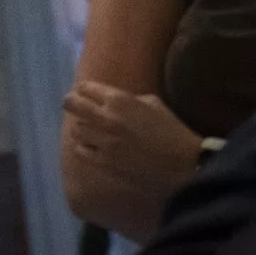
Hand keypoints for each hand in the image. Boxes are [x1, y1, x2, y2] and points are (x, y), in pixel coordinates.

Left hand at [61, 79, 203, 242]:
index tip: (84, 93)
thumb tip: (111, 99)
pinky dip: (84, 146)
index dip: (83, 89)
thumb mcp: (154, 104)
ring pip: (74, 129)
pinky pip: (80, 150)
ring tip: (89, 129)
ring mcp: (102, 141)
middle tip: (74, 106)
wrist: (184, 166)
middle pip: (70, 104)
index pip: (85, 87)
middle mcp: (105, 118)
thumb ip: (129, 99)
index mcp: (119, 100)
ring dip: (81, 127)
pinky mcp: (102, 162)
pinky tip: (92, 146)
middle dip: (71, 103)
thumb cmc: (173, 133)